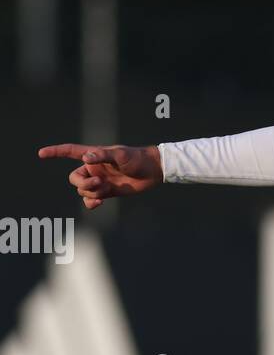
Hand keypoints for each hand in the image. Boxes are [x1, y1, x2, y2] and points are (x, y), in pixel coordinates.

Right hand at [37, 142, 163, 209]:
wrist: (151, 172)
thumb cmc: (137, 158)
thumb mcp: (121, 154)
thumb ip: (103, 155)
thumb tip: (87, 159)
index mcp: (94, 155)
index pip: (70, 152)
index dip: (55, 152)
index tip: (41, 154)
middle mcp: (93, 168)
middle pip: (74, 179)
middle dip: (83, 184)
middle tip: (99, 183)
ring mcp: (99, 181)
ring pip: (82, 191)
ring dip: (90, 192)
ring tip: (105, 189)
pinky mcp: (106, 192)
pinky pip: (90, 200)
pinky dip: (91, 203)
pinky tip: (98, 203)